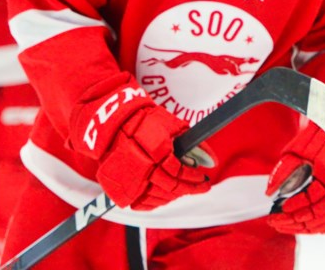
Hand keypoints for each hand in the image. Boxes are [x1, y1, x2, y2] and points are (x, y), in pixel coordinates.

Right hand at [95, 105, 213, 209]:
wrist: (113, 123)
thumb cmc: (144, 120)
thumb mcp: (172, 125)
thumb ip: (194, 144)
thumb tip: (212, 162)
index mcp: (154, 149)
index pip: (179, 171)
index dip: (194, 178)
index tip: (203, 178)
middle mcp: (142, 166)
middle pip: (171, 187)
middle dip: (190, 189)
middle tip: (200, 187)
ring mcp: (129, 178)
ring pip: (158, 197)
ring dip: (175, 196)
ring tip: (183, 189)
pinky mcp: (121, 186)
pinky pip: (142, 203)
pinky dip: (157, 202)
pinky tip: (165, 195)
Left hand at [266, 114, 324, 233]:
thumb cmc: (324, 138)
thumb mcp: (301, 147)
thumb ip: (284, 169)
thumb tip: (270, 192)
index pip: (311, 197)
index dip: (294, 206)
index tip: (277, 209)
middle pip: (318, 214)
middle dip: (294, 221)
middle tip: (276, 223)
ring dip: (305, 227)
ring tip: (286, 226)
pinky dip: (320, 227)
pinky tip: (305, 227)